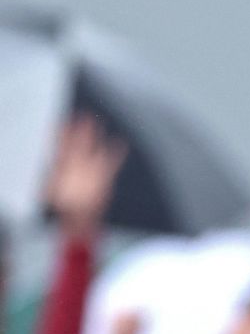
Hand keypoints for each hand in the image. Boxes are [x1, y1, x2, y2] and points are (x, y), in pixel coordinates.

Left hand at [44, 115, 125, 236]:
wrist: (79, 218)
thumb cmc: (64, 207)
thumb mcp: (52, 194)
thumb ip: (51, 182)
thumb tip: (45, 172)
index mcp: (63, 166)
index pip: (62, 146)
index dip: (62, 134)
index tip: (62, 121)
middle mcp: (76, 165)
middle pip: (79, 143)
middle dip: (81, 130)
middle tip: (83, 115)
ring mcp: (90, 170)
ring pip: (94, 149)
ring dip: (96, 137)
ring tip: (99, 121)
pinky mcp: (103, 177)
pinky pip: (111, 163)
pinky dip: (117, 153)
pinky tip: (120, 142)